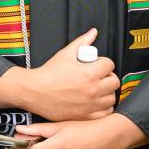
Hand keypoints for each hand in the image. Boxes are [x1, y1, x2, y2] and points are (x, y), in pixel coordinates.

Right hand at [0, 29, 119, 120]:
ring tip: (98, 88)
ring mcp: (90, 104)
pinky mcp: (85, 115)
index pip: (110, 65)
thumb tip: (93, 33)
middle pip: (114, 82)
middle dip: (108, 77)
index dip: (104, 63)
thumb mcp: (66, 54)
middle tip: (99, 76)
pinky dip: (103, 107)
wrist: (34, 91)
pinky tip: (96, 101)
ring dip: (107, 92)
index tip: (98, 64)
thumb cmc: (48, 73)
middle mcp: (92, 90)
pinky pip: (105, 112)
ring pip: (111, 98)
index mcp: (89, 73)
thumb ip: (82, 42)